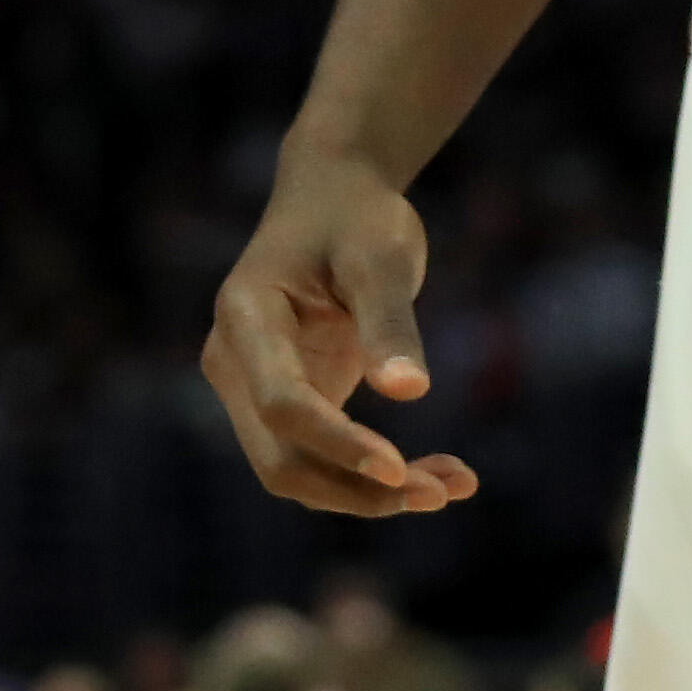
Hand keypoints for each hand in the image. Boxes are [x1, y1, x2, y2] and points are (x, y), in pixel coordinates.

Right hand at [200, 145, 478, 517]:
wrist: (334, 196)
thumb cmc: (355, 217)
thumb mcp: (380, 258)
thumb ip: (389, 322)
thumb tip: (410, 392)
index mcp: (245, 316)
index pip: (281, 403)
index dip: (338, 443)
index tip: (402, 469)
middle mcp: (236, 361)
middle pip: (281, 460)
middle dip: (357, 489)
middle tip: (442, 492)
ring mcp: (254, 387)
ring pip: (300, 473)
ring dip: (371, 495)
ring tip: (455, 485)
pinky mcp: (287, 400)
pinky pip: (322, 460)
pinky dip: (374, 478)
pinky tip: (440, 475)